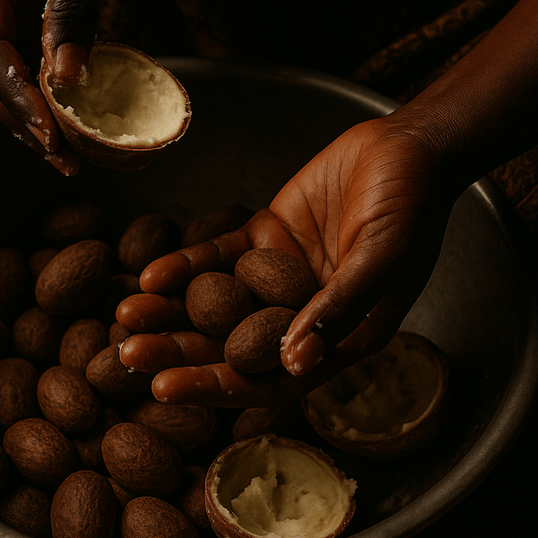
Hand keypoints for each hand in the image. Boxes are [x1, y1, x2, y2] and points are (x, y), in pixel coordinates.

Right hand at [0, 0, 133, 172]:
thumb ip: (73, 8)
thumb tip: (68, 79)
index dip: (18, 98)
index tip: (51, 136)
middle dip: (20, 121)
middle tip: (63, 160)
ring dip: (28, 119)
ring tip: (69, 158)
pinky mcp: (16, 18)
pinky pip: (21, 68)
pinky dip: (42, 100)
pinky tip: (71, 127)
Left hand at [118, 117, 457, 407]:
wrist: (410, 147)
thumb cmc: (413, 208)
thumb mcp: (383, 260)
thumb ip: (339, 308)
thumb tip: (296, 362)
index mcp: (340, 340)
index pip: (270, 379)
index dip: (217, 387)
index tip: (164, 389)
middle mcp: (304, 317)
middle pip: (232, 345)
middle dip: (179, 352)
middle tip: (125, 354)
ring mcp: (280, 277)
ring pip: (217, 304)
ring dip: (172, 311)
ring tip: (124, 314)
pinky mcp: (267, 236)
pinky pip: (219, 256)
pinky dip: (186, 266)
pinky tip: (150, 275)